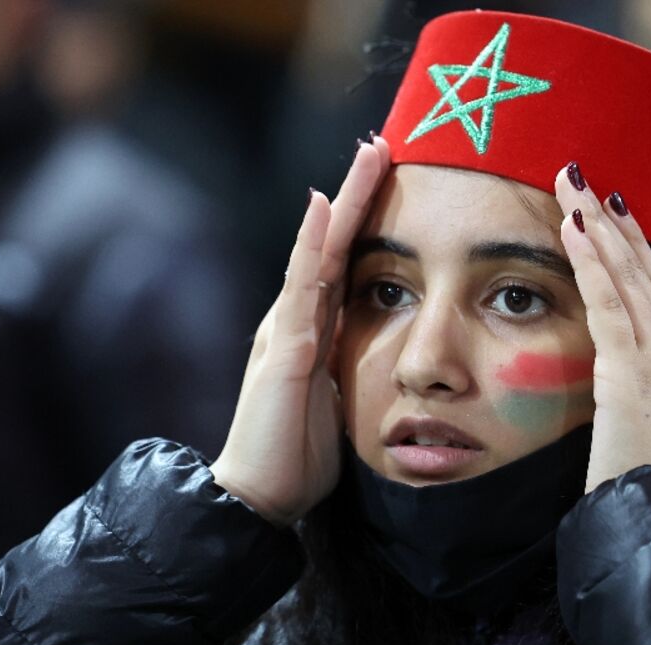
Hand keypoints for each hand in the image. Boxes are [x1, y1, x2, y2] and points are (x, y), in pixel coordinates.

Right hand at [210, 137, 390, 523]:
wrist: (258, 495)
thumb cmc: (298, 455)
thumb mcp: (337, 401)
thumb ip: (348, 369)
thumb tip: (382, 354)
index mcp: (312, 332)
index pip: (344, 264)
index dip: (366, 221)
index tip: (392, 179)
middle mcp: (296, 319)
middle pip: (332, 244)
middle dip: (358, 193)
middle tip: (382, 144)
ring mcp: (286, 329)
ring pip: (319, 251)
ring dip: (343, 201)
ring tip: (368, 155)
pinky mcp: (284, 349)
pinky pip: (301, 287)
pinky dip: (311, 244)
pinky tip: (322, 209)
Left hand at [552, 163, 650, 491]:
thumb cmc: (646, 484)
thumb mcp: (649, 429)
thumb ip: (639, 390)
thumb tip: (628, 364)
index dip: (633, 247)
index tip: (612, 211)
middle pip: (643, 270)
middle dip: (612, 220)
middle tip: (583, 176)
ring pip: (627, 275)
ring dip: (597, 224)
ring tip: (571, 181)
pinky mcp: (636, 370)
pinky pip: (610, 303)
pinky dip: (592, 262)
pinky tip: (572, 227)